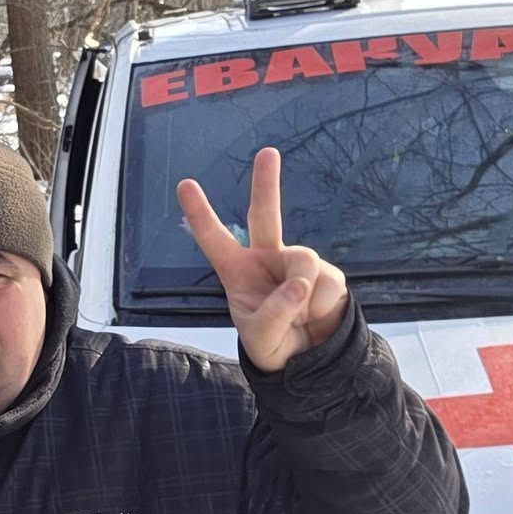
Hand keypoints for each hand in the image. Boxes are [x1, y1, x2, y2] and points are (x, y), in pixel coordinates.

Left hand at [178, 147, 347, 369]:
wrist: (309, 361)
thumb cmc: (272, 344)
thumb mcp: (261, 338)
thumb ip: (274, 313)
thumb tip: (300, 284)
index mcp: (237, 271)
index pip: (214, 239)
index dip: (200, 213)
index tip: (184, 184)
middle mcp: (266, 258)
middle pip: (265, 214)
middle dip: (266, 182)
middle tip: (267, 152)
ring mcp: (297, 263)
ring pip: (303, 259)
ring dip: (303, 292)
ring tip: (301, 316)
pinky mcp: (327, 274)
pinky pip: (328, 281)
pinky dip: (322, 304)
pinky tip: (317, 316)